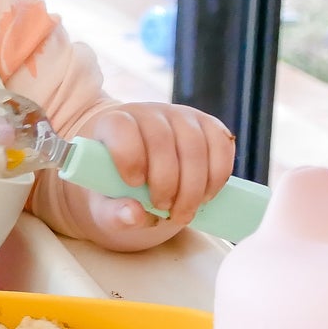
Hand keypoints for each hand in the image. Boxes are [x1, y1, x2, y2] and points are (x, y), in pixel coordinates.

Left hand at [79, 103, 236, 245]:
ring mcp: (180, 115)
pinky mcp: (207, 124)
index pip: (121, 127)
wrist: (142, 171)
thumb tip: (134, 214)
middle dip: (167, 184)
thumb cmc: (119, 188)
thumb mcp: (106, 206)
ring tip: (184, 212)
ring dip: (193, 187)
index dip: (129, 156)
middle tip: (164, 210)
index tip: (135, 184)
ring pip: (195, 145)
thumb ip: (113, 214)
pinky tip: (205, 197)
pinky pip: (221, 145)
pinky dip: (217, 176)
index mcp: (114, 125)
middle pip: (162, 140)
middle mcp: (148, 113)